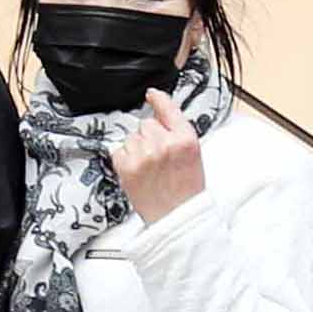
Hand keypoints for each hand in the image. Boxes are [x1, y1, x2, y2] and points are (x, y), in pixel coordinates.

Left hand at [111, 88, 206, 223]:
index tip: (152, 94)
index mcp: (185, 139)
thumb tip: (160, 116)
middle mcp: (163, 144)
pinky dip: (125, 158)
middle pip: (146, 124)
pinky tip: (139, 171)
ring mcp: (143, 154)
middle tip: (159, 156)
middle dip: (150, 135)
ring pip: (132, 137)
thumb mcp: (193, 156)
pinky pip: (119, 149)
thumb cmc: (187, 191)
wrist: (177, 217)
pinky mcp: (126, 166)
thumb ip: (177, 133)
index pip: (168, 108)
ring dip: (137, 147)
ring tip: (150, 167)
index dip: (158, 99)